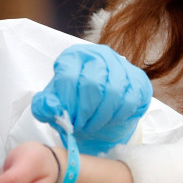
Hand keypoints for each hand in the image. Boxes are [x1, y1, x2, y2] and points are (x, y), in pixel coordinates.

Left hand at [30, 44, 151, 155]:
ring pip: (113, 93)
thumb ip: (44, 106)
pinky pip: (129, 101)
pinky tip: (107, 122)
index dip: (66, 102)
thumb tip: (50, 106)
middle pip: (92, 83)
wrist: (100, 110)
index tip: (66, 119)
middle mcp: (99, 55)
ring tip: (91, 127)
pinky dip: (117, 117)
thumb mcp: (53, 105)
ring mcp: (122, 65)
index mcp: (74, 56)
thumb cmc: (74, 104)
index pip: (68, 76)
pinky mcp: (138, 80)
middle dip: (84, 112)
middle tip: (79, 127)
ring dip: (100, 117)